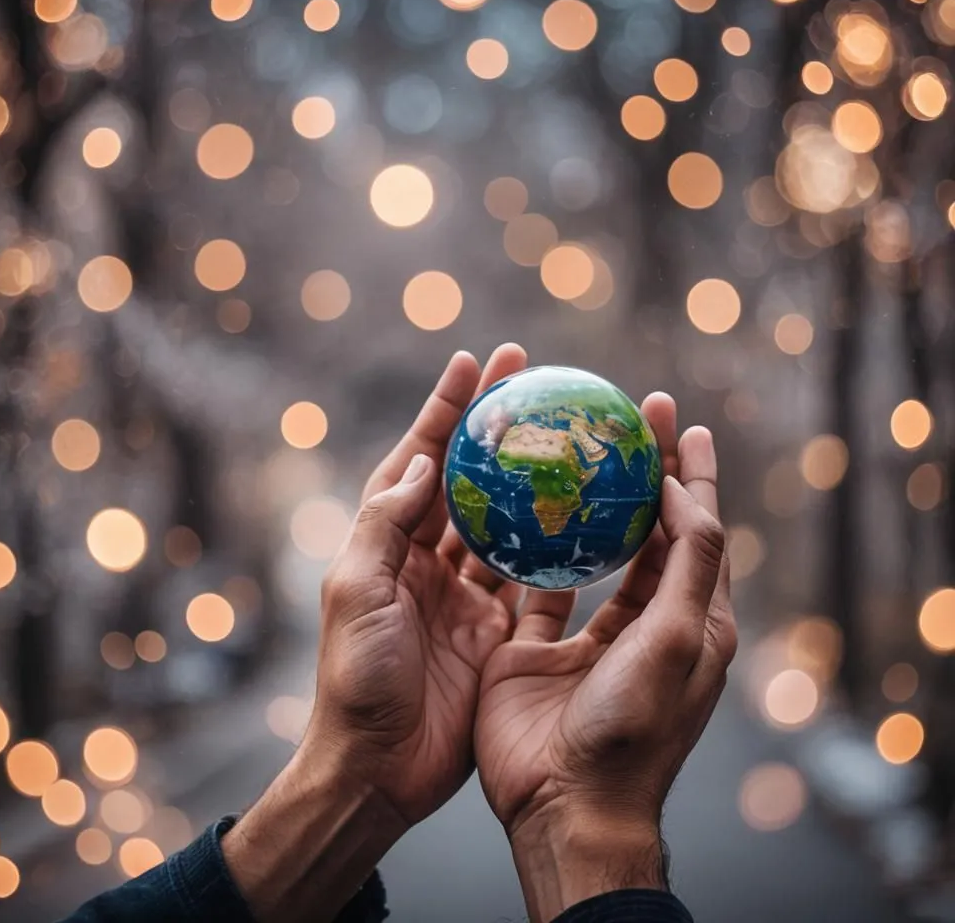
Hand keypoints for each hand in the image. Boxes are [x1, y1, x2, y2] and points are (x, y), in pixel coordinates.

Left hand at [224, 346, 524, 921]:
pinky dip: (558, 549)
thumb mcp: (355, 592)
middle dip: (495, 428)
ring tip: (569, 437)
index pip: (419, 460)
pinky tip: (590, 519)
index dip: (445, 409)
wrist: (378, 768)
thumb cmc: (355, 679)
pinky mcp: (495, 632)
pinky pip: (534, 581)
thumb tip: (419, 461)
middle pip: (468, 479)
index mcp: (387, 544)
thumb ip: (384, 525)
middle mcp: (427, 561)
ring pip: (506, 523)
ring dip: (532, 482)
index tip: (474, 363)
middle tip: (531, 378)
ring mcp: (464, 595)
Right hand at [474, 396, 736, 922]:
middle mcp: (641, 622)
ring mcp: (587, 637)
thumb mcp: (677, 638)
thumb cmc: (634, 725)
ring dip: (589, 501)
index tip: (684, 423)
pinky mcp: (535, 649)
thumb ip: (688, 562)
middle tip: (632, 414)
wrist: (568, 803)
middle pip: (649, 529)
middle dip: (645, 470)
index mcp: (688, 621)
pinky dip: (532, 549)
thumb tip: (680, 490)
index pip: (699, 529)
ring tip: (573, 449)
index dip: (694, 473)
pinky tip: (519, 511)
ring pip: (593, 552)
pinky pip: (535, 586)